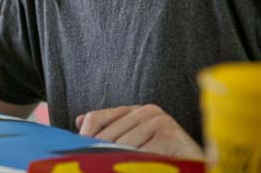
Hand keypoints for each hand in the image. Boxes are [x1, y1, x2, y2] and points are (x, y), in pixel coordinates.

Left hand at [76, 104, 203, 159]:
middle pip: (106, 134)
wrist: (196, 169)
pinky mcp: (168, 133)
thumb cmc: (164, 161)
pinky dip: (135, 165)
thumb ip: (111, 132)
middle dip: (99, 154)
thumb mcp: (134, 147)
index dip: (85, 138)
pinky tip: (137, 168)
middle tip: (95, 166)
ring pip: (120, 146)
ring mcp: (159, 120)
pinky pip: (139, 155)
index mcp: (135, 111)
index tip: (80, 155)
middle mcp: (147, 110)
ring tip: (121, 167)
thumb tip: (80, 120)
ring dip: (117, 162)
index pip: (96, 118)